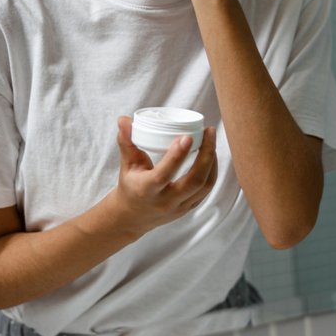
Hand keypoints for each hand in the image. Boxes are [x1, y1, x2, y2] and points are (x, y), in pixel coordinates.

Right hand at [110, 117, 218, 236]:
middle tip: (209, 131)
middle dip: (206, 155)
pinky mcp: (189, 208)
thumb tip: (124, 119)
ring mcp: (179, 207)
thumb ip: (126, 142)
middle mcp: (165, 201)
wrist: (132, 216)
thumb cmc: (130, 185)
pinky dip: (212, 171)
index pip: (163, 174)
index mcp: (146, 190)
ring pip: (205, 185)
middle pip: (194, 181)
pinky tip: (211, 154)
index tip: (187, 137)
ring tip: (211, 139)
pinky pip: (206, 190)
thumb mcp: (126, 164)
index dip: (177, 156)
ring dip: (212, 161)